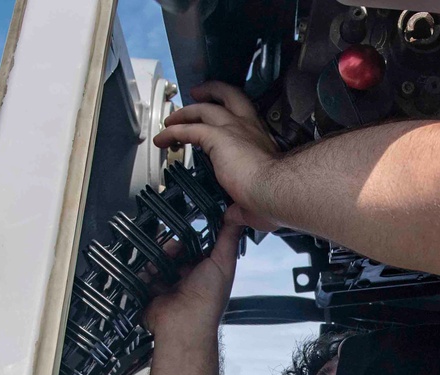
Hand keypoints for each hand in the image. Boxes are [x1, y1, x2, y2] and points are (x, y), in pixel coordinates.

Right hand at [144, 218, 241, 341]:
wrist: (183, 325)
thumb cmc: (208, 300)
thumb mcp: (222, 264)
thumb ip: (228, 239)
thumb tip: (236, 217)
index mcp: (204, 270)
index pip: (193, 245)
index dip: (188, 237)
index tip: (183, 229)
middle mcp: (186, 276)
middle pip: (172, 250)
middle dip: (169, 247)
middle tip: (171, 252)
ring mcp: (167, 283)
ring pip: (156, 259)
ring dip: (156, 257)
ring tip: (159, 263)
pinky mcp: (150, 290)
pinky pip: (143, 272)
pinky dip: (144, 269)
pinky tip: (149, 271)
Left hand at [154, 82, 279, 232]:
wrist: (276, 191)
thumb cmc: (276, 197)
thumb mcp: (258, 202)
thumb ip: (241, 209)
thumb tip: (232, 218)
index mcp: (261, 140)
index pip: (244, 117)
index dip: (230, 114)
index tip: (219, 120)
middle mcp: (249, 128)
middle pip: (229, 95)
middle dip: (211, 91)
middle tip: (197, 94)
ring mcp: (234, 129)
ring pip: (205, 108)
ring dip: (185, 112)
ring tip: (171, 119)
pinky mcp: (218, 137)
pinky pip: (189, 129)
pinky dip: (173, 132)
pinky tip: (163, 138)